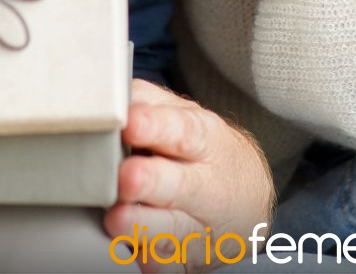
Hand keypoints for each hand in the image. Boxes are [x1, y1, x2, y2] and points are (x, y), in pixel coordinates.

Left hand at [105, 80, 273, 273]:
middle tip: (124, 177)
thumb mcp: (185, 115)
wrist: (246, 194)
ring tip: (117, 220)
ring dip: (144, 227)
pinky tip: (139, 256)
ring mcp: (200, 226)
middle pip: (178, 184)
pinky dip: (156, 262)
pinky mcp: (189, 258)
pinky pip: (172, 265)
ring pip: (173, 230)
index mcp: (204, 139)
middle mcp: (205, 183)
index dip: (154, 127)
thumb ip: (147, 104)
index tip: (129, 123)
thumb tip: (108, 98)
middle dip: (150, 181)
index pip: (181, 130)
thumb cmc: (201, 150)